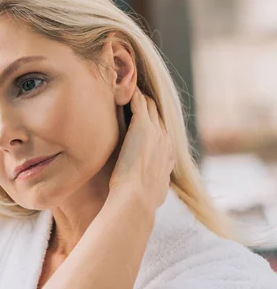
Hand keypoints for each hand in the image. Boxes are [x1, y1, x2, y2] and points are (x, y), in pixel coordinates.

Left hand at [108, 86, 174, 211]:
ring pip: (149, 105)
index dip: (152, 123)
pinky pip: (138, 102)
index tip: (141, 119)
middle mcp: (165, 140)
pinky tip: (120, 87)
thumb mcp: (153, 195)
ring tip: (126, 86)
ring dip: (139, 96)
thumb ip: (153, 188)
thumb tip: (155, 198)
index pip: (161, 131)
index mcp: (168, 156)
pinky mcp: (142, 126)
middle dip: (147, 105)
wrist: (136, 200)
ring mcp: (155, 132)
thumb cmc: (138, 203)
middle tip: (133, 95)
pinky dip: (131, 94)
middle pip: (158, 114)